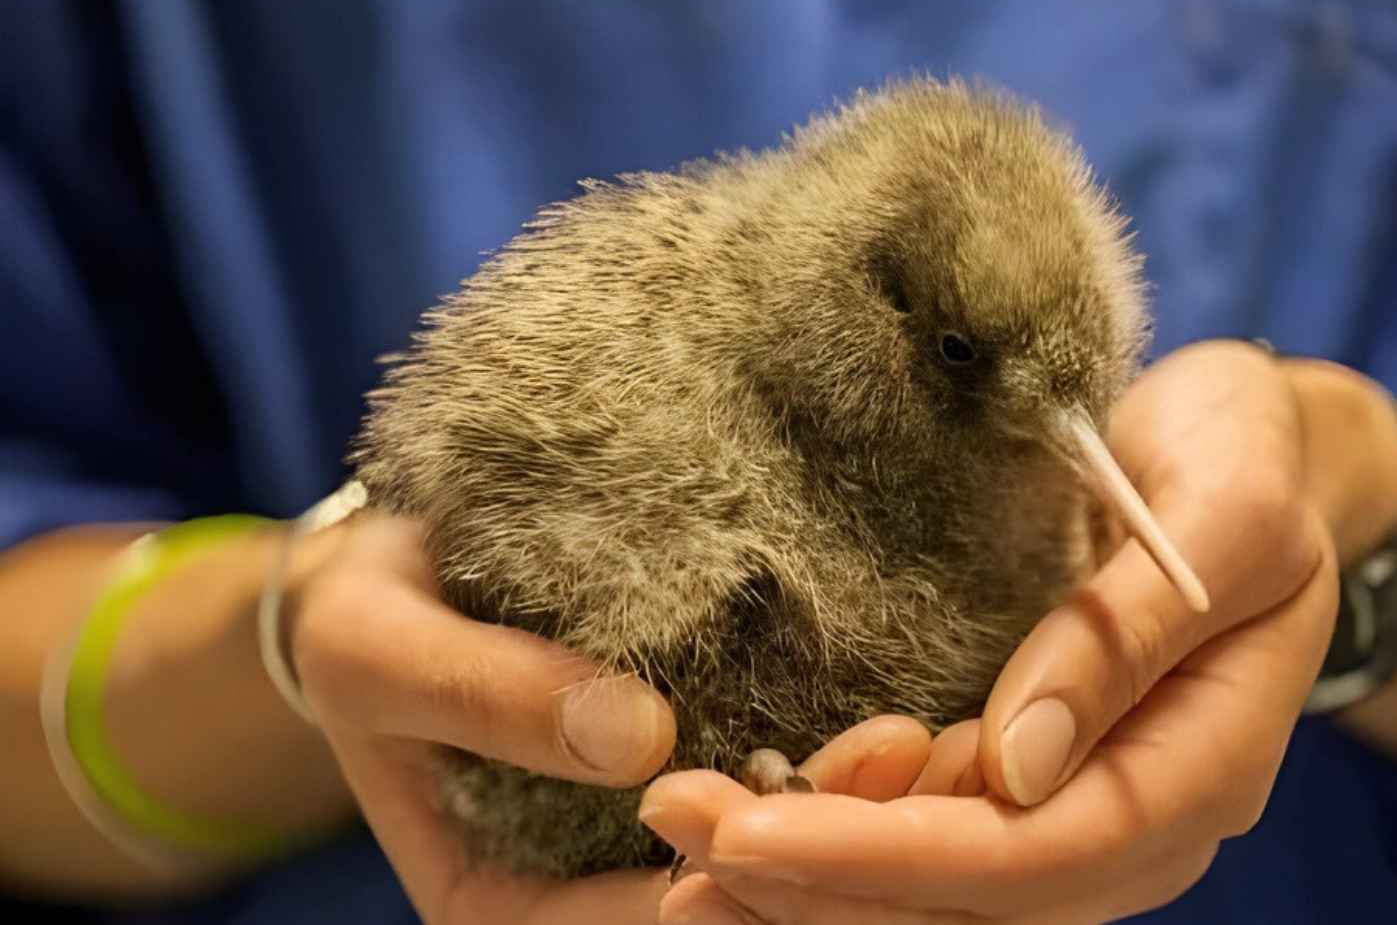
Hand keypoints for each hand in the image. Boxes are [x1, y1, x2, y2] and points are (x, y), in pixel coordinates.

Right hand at [289, 516, 951, 924]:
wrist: (390, 579)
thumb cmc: (363, 618)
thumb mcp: (379, 650)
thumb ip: (487, 693)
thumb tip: (638, 739)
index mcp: (508, 910)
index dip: (737, 884)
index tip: (814, 796)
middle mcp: (597, 900)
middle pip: (740, 914)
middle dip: (840, 860)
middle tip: (925, 757)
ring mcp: (657, 851)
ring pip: (792, 875)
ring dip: (879, 824)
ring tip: (958, 742)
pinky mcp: (705, 782)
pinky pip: (797, 807)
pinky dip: (868, 783)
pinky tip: (940, 724)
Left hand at [643, 341, 1381, 922]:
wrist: (1255, 448)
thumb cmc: (1248, 458)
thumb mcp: (1229, 511)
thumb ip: (1130, 631)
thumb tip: (1014, 766)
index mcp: (1202, 769)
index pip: (1035, 856)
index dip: (891, 858)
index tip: (753, 830)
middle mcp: (1142, 817)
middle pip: (971, 902)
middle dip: (815, 880)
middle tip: (676, 830)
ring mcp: (1085, 805)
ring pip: (940, 892)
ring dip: (807, 875)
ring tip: (681, 833)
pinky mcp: (1031, 776)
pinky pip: (932, 838)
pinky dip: (836, 835)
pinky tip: (748, 807)